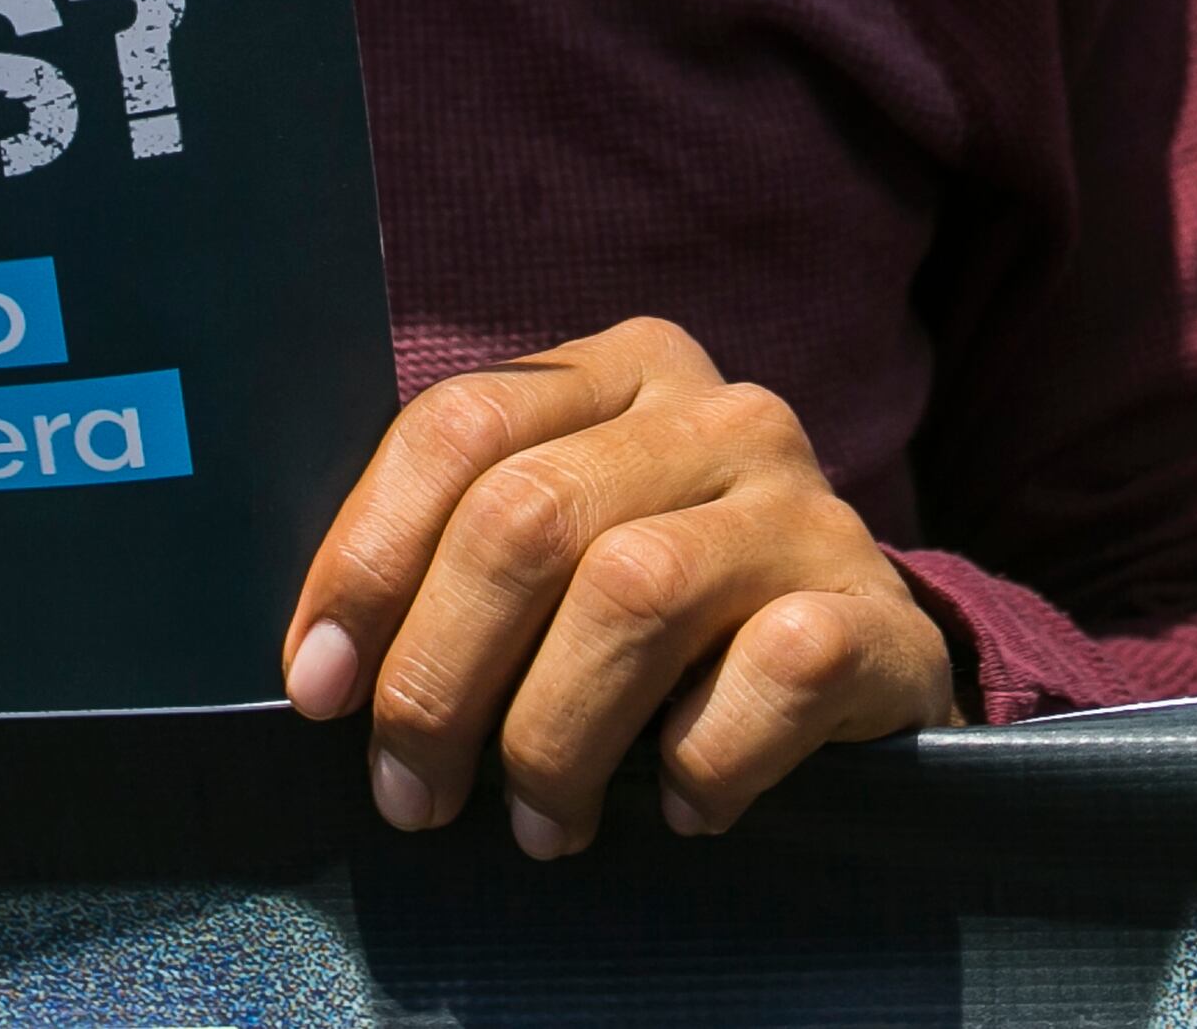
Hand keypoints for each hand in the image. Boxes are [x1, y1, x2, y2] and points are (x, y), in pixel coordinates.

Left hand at [281, 317, 954, 857]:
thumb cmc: (670, 627)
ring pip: (632, 592)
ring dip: (554, 738)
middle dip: (439, 675)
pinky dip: (699, 761)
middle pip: (527, 517)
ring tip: (540, 825)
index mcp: (622, 371)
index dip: (368, 561)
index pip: (460, 427)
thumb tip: (324, 668)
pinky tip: (678, 807)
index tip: (320, 687)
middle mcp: (719, 413)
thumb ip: (464, 558)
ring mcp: (806, 505)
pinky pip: (766, 676)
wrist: (864, 673)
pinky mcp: (876, 610)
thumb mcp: (568, 553)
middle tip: (413, 794)